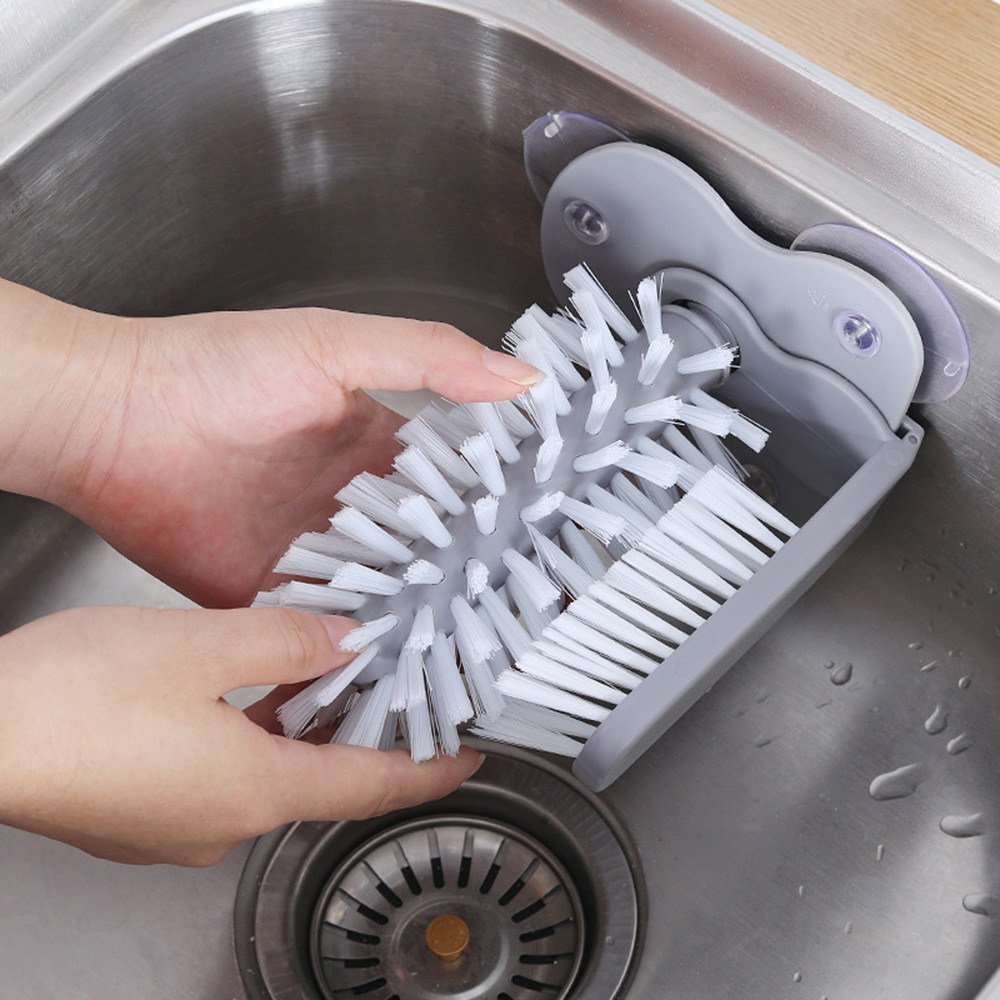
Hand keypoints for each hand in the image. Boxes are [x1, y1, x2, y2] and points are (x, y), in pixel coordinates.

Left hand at [0, 280, 541, 606]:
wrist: (109, 419)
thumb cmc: (213, 367)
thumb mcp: (333, 346)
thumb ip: (428, 358)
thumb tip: (521, 375)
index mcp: (375, 446)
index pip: (456, 482)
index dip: (502, 505)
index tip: (549, 531)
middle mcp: (351, 505)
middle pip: (427, 549)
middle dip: (472, 575)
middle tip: (527, 605)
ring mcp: (314, 553)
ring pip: (385, 594)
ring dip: (424, 617)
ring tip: (481, 646)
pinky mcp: (270, 594)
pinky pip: (325, 627)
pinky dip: (358, 646)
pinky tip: (400, 665)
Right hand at [0, 605, 482, 865]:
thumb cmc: (75, 700)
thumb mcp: (205, 647)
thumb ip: (288, 642)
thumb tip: (344, 643)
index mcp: (256, 791)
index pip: (372, 789)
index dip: (429, 772)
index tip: (468, 761)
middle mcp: (221, 823)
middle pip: (321, 782)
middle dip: (364, 738)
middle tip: (398, 692)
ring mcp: (173, 826)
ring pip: (267, 776)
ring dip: (302, 732)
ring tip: (328, 680)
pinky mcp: (136, 813)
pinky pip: (219, 776)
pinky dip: (251, 738)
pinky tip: (244, 696)